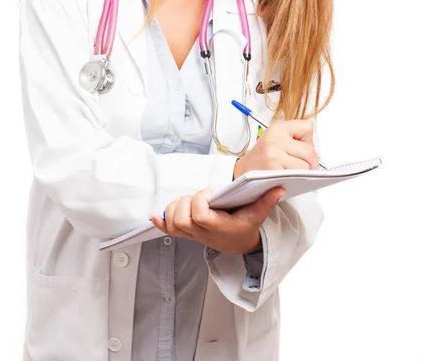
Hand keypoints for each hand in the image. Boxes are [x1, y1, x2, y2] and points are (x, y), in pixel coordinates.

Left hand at [149, 185, 284, 254]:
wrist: (238, 244)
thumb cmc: (245, 227)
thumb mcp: (257, 215)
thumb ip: (267, 202)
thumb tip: (279, 188)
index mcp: (217, 227)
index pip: (198, 215)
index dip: (199, 201)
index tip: (210, 193)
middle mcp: (202, 233)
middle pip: (181, 219)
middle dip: (185, 202)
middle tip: (199, 197)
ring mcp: (192, 235)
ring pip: (173, 222)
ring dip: (175, 208)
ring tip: (189, 201)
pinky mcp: (186, 233)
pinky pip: (168, 230)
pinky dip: (159, 222)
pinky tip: (153, 215)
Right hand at [234, 119, 318, 179]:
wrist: (244, 172)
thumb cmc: (263, 158)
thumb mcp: (276, 139)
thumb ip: (295, 141)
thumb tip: (315, 154)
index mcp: (278, 128)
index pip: (307, 128)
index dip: (307, 141)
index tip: (300, 148)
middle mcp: (275, 138)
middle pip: (310, 151)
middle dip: (310, 162)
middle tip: (301, 166)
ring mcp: (274, 154)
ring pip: (306, 166)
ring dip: (302, 172)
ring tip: (290, 171)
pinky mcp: (274, 169)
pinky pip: (297, 176)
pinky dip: (295, 180)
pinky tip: (286, 177)